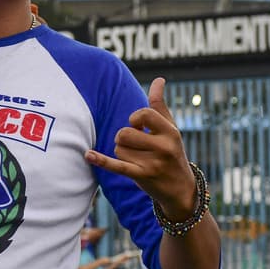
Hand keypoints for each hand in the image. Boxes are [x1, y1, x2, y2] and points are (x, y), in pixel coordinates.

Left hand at [85, 78, 197, 218]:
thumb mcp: (170, 129)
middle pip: (125, 133)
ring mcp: (153, 163)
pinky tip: (88, 155)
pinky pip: (117, 166)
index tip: (139, 127)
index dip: (135, 118)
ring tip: (136, 158)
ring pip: (119, 149)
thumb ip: (160, 105)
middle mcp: (163, 147)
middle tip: (134, 145)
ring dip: (122, 153)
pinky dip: (102, 160)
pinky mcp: (142, 177)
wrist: (181, 189)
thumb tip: (159, 79)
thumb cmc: (172, 152)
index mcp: (170, 132)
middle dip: (123, 138)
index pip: (144, 114)